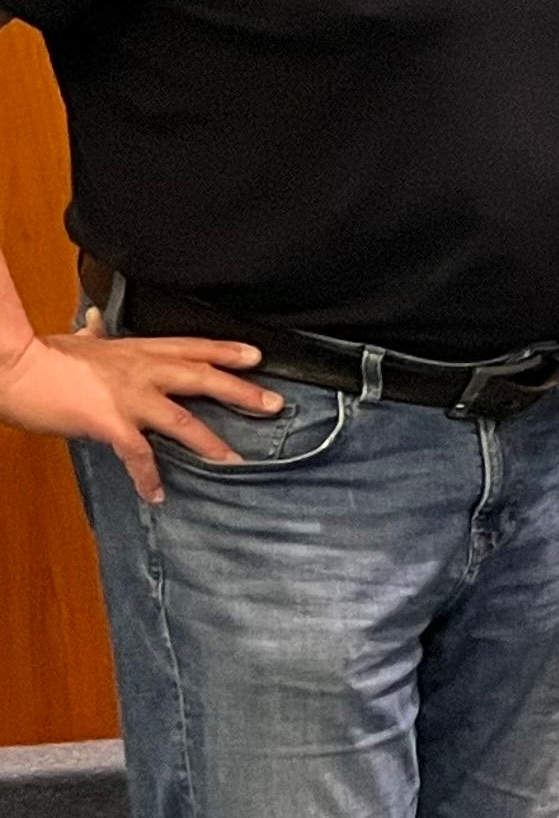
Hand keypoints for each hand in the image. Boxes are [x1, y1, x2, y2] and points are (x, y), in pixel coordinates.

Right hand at [0, 328, 278, 502]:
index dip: (225, 350)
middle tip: (274, 404)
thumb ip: (95, 337)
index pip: (191, 346)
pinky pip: (138, 455)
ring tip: (236, 462)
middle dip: (240, 391)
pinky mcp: (110, 423)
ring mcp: (128, 397)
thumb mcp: (76, 342)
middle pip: (202, 378)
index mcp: (135, 350)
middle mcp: (140, 370)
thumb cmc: (41, 356)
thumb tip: (95, 323)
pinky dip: (148, 476)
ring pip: (183, 420)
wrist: (15, 370)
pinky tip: (156, 494)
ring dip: (211, 443)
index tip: (257, 355)